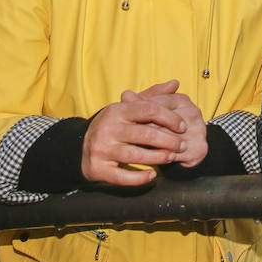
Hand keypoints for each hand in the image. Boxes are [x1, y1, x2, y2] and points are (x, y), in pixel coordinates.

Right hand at [81, 79, 203, 184]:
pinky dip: (140, 178)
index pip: (149, 110)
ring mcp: (101, 149)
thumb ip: (152, 97)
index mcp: (116, 110)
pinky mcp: (98, 168)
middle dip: (169, 141)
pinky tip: (152, 176)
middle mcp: (107, 128)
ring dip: (159, 158)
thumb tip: (175, 83)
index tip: (183, 126)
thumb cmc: (112, 126)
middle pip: (146, 134)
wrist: (78, 146)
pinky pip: (122, 176)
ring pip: (136, 155)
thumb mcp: (127, 108)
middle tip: (183, 145)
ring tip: (172, 157)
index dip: (170, 118)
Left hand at [123, 80, 206, 167]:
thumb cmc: (163, 126)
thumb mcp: (150, 112)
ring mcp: (198, 130)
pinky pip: (176, 153)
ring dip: (152, 146)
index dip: (140, 115)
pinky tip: (151, 157)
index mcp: (181, 99)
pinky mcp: (199, 148)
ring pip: (169, 139)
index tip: (126, 123)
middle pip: (162, 123)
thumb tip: (125, 95)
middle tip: (129, 138)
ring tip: (136, 148)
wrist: (186, 147)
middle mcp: (193, 112)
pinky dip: (162, 157)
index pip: (157, 105)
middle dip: (144, 131)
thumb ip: (139, 103)